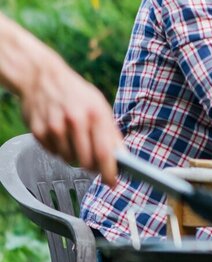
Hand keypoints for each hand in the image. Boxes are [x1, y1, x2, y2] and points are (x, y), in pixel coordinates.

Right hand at [20, 52, 120, 184]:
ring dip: (75, 157)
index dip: (109, 172)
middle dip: (93, 166)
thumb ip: (112, 133)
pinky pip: (53, 153)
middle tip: (94, 162)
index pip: (104, 152)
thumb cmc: (77, 93)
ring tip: (75, 139)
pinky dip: (60, 149)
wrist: (43, 77)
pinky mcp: (38, 131)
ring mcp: (55, 127)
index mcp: (95, 114)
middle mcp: (75, 121)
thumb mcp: (100, 106)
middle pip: (86, 161)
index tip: (113, 183)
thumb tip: (123, 158)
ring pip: (69, 160)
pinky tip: (61, 134)